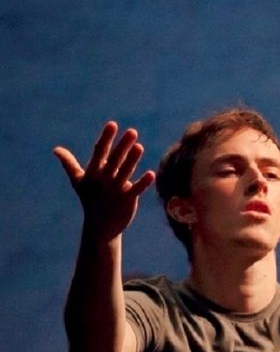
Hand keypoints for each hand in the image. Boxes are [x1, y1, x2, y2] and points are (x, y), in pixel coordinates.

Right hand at [54, 121, 154, 241]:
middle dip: (122, 145)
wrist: (100, 226)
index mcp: (93, 173)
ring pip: (125, 172)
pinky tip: (152, 174)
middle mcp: (104, 180)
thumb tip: (56, 150)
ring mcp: (115, 190)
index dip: (107, 138)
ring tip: (140, 146)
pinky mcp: (127, 200)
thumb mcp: (78, 181)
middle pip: (114, 159)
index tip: (113, 124)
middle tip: (133, 131)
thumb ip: (69, 164)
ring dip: (132, 160)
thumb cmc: (90, 200)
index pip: (100, 152)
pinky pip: (136, 189)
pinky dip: (143, 183)